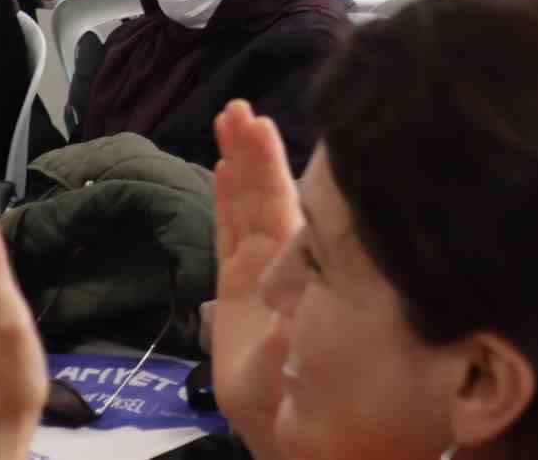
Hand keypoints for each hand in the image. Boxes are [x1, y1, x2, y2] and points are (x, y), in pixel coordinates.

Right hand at [213, 100, 300, 459]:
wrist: (293, 429)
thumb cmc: (316, 388)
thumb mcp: (313, 355)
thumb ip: (302, 328)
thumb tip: (295, 309)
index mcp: (304, 265)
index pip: (291, 201)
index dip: (275, 165)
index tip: (265, 125)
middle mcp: (282, 259)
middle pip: (264, 191)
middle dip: (253, 150)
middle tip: (240, 109)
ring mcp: (258, 270)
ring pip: (245, 204)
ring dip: (238, 163)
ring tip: (230, 119)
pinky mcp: (235, 288)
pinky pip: (227, 232)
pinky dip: (224, 199)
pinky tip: (221, 167)